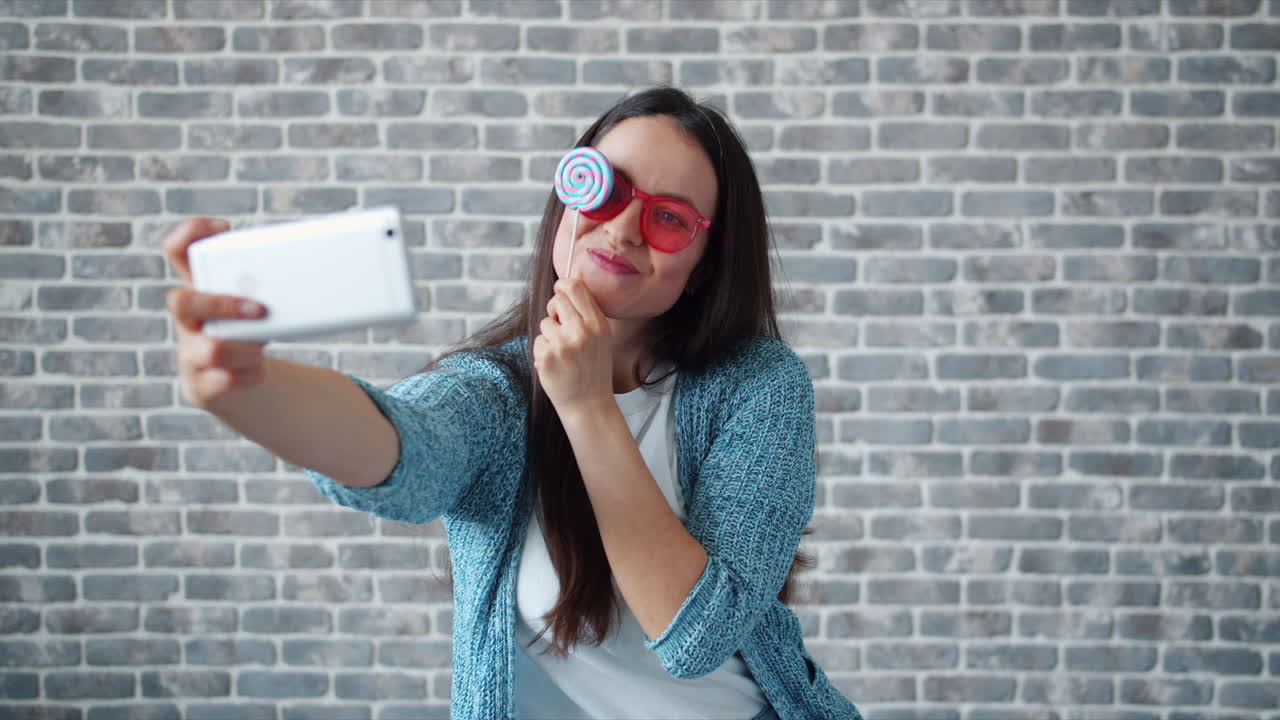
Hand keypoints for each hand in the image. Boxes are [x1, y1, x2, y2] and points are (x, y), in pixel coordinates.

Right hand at [162, 217, 269, 411]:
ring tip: (264, 346)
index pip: (177, 250)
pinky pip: (223, 381)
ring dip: (248, 348)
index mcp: (200, 289)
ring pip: (212, 349)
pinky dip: (250, 376)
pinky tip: (257, 371)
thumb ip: (274, 283)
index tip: (224, 228)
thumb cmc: (252, 330)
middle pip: (182, 302)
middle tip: (260, 310)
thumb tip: (336, 259)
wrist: (237, 382)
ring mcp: (190, 353)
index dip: (191, 233)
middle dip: (224, 305)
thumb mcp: (258, 302)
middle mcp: (188, 319)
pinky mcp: (200, 386)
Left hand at [533, 278, 612, 417]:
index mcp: (598, 324)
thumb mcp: (601, 339)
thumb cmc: (593, 370)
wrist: (589, 405)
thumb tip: (564, 290)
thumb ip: (587, 315)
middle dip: (553, 308)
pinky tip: (556, 365)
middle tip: (557, 322)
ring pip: (545, 322)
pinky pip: (538, 341)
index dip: (563, 284)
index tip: (559, 289)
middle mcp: (582, 332)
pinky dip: (543, 351)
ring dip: (549, 335)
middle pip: (557, 300)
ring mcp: (563, 344)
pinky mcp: (547, 357)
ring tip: (562, 353)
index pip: (576, 288)